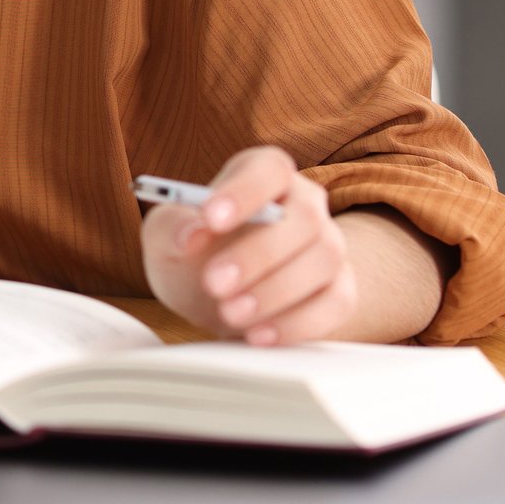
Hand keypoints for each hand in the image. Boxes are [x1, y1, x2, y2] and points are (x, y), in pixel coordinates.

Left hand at [138, 145, 357, 345]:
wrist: (217, 300)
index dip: (244, 190)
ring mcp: (329, 246)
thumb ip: (172, 228)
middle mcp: (305, 204)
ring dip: (275, 291)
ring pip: (323, 259)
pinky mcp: (339, 290)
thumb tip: (192, 232)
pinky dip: (298, 323)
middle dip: (257, 253)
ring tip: (229, 313)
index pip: (270, 168)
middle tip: (214, 282)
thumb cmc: (192, 256)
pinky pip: (336, 302)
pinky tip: (258, 335)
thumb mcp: (165, 238)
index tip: (210, 219)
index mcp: (262, 175)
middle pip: (303, 217)